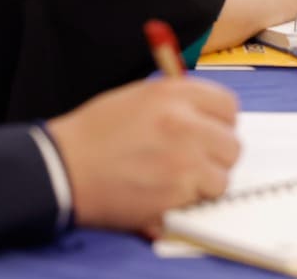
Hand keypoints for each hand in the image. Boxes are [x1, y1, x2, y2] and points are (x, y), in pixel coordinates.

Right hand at [46, 76, 240, 234]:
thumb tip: (207, 116)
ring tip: (177, 180)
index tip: (212, 131)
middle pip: (232, 144)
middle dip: (216, 155)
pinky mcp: (177, 195)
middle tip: (195, 160)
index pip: (228, 106)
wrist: (64, 168)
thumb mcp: (137, 97)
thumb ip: (177, 103)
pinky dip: (189, 202)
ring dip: (205, 182)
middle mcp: (185, 124)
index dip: (220, 122)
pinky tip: (166, 194)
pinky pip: (202, 201)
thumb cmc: (94, 134)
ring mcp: (184, 162)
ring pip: (222, 177)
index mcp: (174, 94)